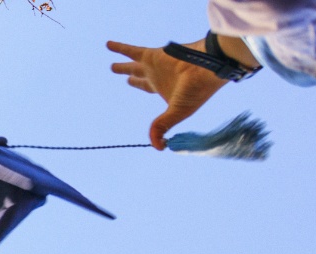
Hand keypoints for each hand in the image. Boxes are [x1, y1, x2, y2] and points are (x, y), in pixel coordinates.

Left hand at [107, 40, 227, 149]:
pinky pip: (131, 51)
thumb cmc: (196, 91)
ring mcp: (154, 65)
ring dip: (121, 63)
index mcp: (163, 88)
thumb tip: (157, 147)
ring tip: (110, 58)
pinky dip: (119, 48)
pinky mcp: (152, 55)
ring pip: (132, 63)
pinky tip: (107, 45)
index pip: (147, 87)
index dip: (139, 86)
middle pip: (138, 75)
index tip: (131, 84)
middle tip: (116, 69)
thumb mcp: (177, 113)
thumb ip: (163, 127)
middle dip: (129, 74)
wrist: (208, 67)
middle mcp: (157, 76)